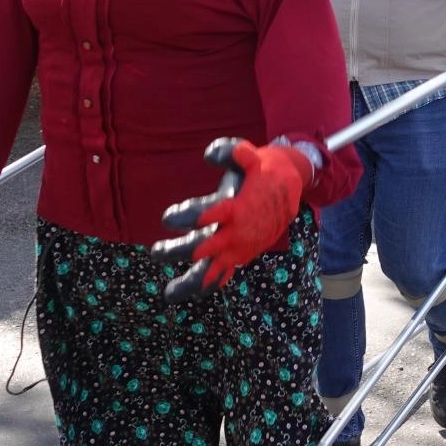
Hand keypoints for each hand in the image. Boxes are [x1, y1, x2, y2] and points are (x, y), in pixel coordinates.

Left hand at [151, 139, 310, 300]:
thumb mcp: (250, 155)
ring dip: (191, 281)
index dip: (188, 217)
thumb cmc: (263, 170)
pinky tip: (189, 292)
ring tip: (169, 293)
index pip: (209, 215)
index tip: (167, 218)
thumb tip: (208, 155)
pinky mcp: (243, 254)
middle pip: (204, 247)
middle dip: (178, 251)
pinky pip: (225, 273)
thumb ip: (231, 151)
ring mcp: (240, 247)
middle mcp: (238, 232)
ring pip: (214, 270)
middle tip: (156, 251)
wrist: (290, 188)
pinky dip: (209, 283)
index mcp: (237, 208)